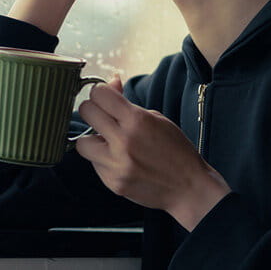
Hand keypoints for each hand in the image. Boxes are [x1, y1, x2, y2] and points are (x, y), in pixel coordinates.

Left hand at [76, 77, 231, 230]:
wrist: (188, 187)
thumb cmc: (175, 150)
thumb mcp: (156, 119)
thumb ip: (128, 103)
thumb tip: (111, 82)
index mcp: (137, 121)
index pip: (100, 94)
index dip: (100, 91)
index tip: (104, 96)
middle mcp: (123, 141)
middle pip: (86, 112)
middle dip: (92, 110)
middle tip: (102, 115)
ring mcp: (116, 164)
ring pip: (82, 143)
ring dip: (92, 139)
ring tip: (108, 142)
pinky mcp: (112, 182)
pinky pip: (94, 164)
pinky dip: (103, 159)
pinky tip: (120, 160)